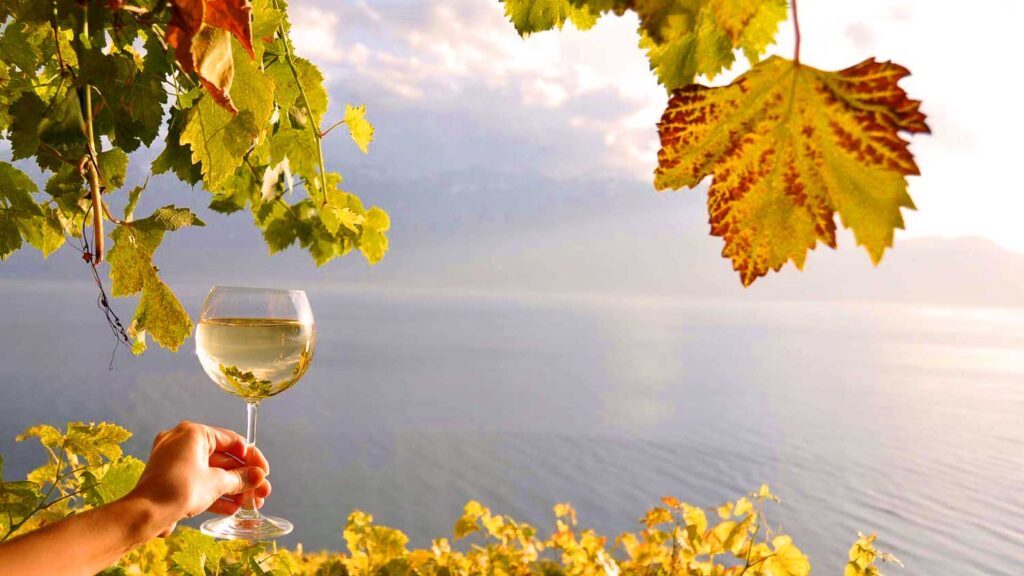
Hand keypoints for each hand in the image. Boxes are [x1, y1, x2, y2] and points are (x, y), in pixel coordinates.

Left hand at [127, 421, 271, 535]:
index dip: (252, 458)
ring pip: (211, 472)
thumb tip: (259, 477)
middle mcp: (182, 441)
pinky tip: (232, 508)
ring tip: (250, 504)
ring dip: (232, 488)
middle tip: (261, 492)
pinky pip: (198, 481)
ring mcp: (174, 460)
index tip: (264, 473)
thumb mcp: (216, 482)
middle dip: (243, 478)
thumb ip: (240, 478)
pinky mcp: (169, 478)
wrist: (144, 514)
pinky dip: (214, 492)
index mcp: (194, 433)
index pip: (232, 441)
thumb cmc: (179, 490)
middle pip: (223, 458)